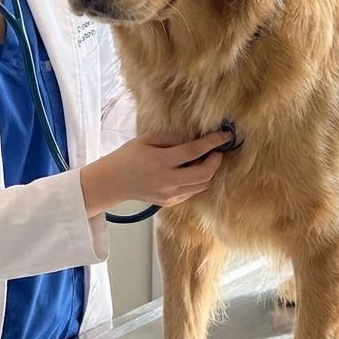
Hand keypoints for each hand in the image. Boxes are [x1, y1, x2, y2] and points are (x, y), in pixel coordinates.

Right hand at [80, 130, 229, 218]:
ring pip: (203, 185)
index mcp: (160, 162)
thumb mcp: (147, 140)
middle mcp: (167, 181)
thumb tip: (195, 138)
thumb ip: (171, 138)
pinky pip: (193, 191)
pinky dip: (199, 180)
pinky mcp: (171, 202)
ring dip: (210, 172)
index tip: (225, 135)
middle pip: (205, 174)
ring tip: (206, 160)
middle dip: (216, 160)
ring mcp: (170, 195)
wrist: (114, 182)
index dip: (213, 142)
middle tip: (217, 150)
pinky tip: (193, 170)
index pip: (194, 151)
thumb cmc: (129, 156)